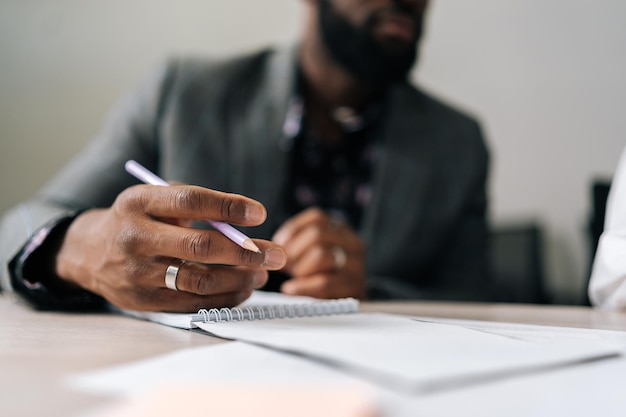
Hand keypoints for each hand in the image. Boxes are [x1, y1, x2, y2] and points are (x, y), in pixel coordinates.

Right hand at [54, 184, 286, 311]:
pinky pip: (192, 304)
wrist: (88, 253)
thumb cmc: (136, 220)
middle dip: (246, 252)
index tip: (260, 213)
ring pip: (199, 280)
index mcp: (139, 202)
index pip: (190, 200)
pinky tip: (243, 289)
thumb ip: (193, 205)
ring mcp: (138, 273)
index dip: (228, 206)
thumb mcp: (153, 199)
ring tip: (263, 273)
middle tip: (277, 255)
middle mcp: (136, 237)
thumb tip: (242, 225)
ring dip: (239, 279)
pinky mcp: (143, 301)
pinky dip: (224, 298)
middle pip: (199, 246)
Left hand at [272, 207, 366, 298]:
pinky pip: (323, 282)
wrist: (349, 302)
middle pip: (317, 235)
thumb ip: (298, 244)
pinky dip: (302, 286)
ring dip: (300, 268)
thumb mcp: (312, 253)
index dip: (294, 229)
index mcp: (342, 230)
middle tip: (285, 264)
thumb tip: (277, 246)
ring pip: (320, 255)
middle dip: (294, 251)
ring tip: (294, 278)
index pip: (317, 218)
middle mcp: (353, 242)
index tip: (280, 243)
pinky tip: (290, 289)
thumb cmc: (324, 274)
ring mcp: (357, 264)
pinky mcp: (355, 286)